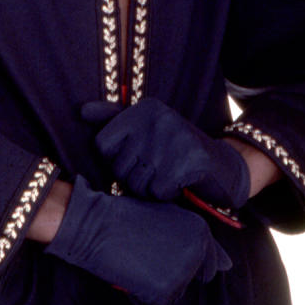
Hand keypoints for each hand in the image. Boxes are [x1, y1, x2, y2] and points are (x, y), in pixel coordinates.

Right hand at [45, 175, 229, 304]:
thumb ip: (196, 239)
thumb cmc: (127, 218)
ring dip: (158, 282)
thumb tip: (227, 265)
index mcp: (200, 230)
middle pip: (193, 278)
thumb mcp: (167, 217)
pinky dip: (143, 295)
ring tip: (138, 258)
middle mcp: (197, 252)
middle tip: (147, 251)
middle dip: (173, 271)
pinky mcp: (164, 293)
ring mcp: (182, 274)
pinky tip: (132, 272)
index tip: (164, 250)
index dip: (184, 258)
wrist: (96, 226)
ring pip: (176, 291)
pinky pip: (157, 304)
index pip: (210, 260)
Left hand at [82, 98, 249, 208]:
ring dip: (150, 188)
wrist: (223, 166)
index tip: (137, 158)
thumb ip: (114, 119)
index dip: (116, 160)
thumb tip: (81, 111)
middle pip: (118, 166)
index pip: (103, 145)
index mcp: (144, 109)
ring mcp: (172, 140)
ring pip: (136, 182)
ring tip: (166, 175)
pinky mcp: (187, 162)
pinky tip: (179, 184)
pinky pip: (156, 192)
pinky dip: (167, 195)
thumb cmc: (176, 150)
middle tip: (156, 169)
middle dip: (134, 177)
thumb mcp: (147, 127)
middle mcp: (156, 119)